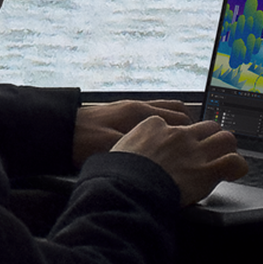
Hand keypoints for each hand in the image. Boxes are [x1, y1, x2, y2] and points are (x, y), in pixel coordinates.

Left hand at [73, 98, 193, 165]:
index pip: (180, 117)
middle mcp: (138, 106)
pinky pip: (153, 114)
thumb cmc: (83, 140)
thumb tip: (164, 156)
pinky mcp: (122, 113)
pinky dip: (163, 124)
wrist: (58, 129)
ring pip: (165, 110)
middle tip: (199, 145)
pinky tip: (160, 138)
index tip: (204, 146)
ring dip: (178, 124)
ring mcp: (130, 108)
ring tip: (184, 143)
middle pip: (178, 110)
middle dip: (192, 127)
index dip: (195, 132)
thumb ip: (140, 150)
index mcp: (139, 113)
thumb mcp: (113, 149)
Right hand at [108, 116, 248, 205]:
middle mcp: (178, 134)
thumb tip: (126, 152)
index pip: (175, 124)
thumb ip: (129, 146)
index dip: (181, 137)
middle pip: (205, 126)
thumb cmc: (116, 174)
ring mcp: (194, 150)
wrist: (126, 187)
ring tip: (225, 156)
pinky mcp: (207, 170)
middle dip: (209, 137)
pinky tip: (236, 171)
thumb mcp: (116, 149)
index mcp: (154, 125)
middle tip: (208, 150)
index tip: (179, 146)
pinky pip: (233, 161)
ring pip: (224, 137)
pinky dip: (238, 166)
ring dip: (226, 147)